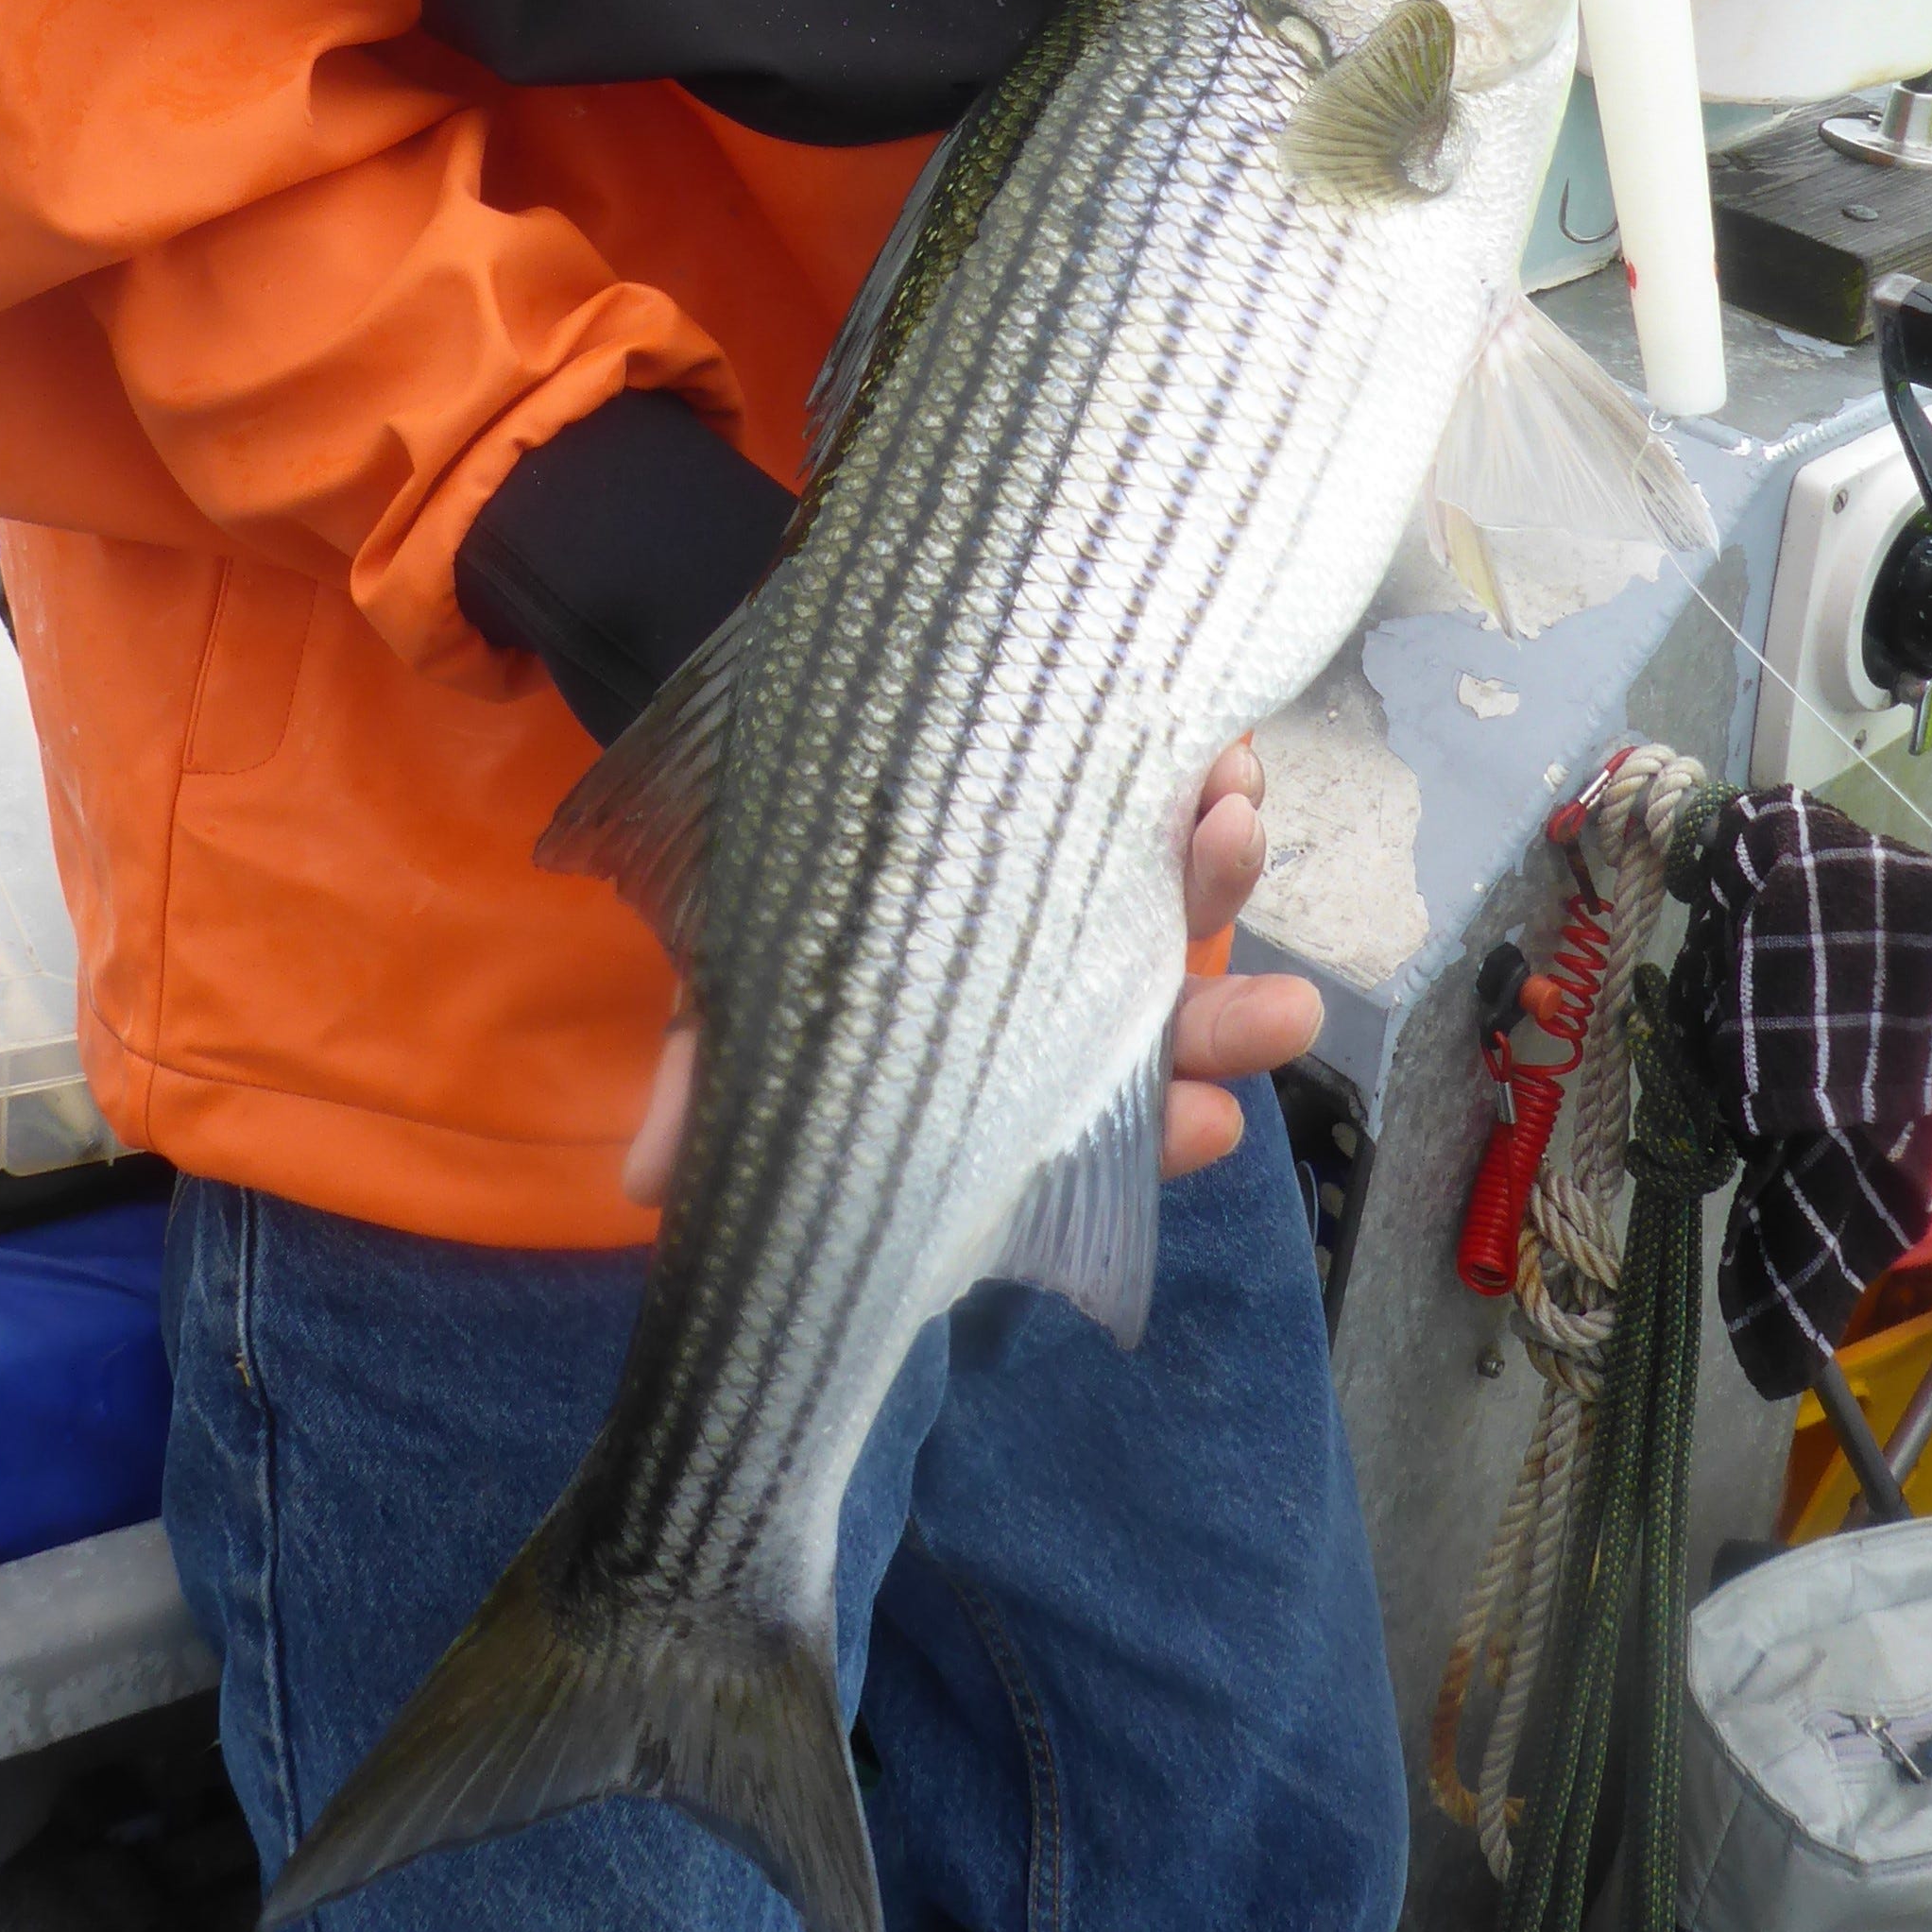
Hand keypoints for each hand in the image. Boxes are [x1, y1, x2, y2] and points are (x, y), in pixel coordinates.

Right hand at [619, 740, 1322, 1204]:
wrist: (791, 764)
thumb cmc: (782, 912)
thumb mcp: (735, 997)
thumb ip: (711, 1086)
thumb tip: (647, 1184)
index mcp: (993, 1060)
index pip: (1091, 1122)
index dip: (1157, 1133)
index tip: (1210, 1123)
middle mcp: (1060, 987)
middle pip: (1167, 1025)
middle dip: (1230, 1026)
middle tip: (1284, 1014)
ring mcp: (1094, 888)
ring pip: (1183, 902)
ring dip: (1222, 874)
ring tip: (1235, 823)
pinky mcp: (1105, 794)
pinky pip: (1173, 791)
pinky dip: (1203, 773)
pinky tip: (1217, 746)